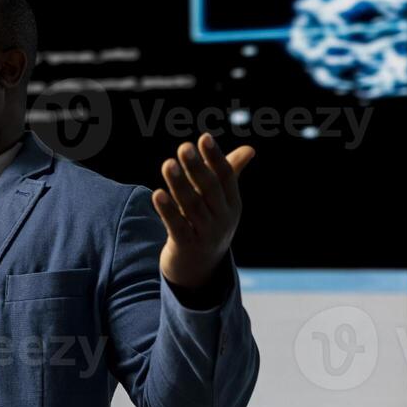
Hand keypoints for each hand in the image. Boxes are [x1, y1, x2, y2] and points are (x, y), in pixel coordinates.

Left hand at [153, 133, 254, 292]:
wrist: (198, 269)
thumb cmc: (209, 224)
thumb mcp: (222, 202)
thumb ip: (230, 173)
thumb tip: (250, 149)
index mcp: (233, 204)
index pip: (226, 177)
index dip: (215, 158)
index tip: (204, 138)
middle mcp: (223, 219)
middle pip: (209, 190)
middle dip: (197, 168)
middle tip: (184, 147)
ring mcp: (206, 235)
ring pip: (192, 206)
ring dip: (179, 184)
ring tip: (167, 164)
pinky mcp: (187, 247)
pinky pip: (177, 226)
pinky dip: (167, 210)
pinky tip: (156, 194)